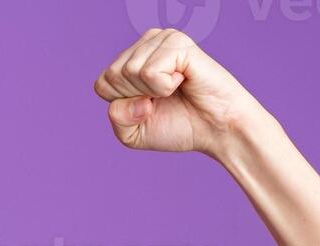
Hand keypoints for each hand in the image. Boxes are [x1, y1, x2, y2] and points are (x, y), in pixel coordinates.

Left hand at [92, 29, 269, 157]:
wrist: (217, 130)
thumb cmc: (180, 126)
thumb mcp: (133, 133)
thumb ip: (116, 117)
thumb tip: (134, 96)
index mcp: (132, 58)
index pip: (102, 84)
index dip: (124, 106)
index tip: (151, 107)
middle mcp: (146, 43)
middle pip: (112, 77)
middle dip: (136, 99)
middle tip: (166, 99)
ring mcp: (162, 39)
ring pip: (129, 72)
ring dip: (152, 93)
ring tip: (176, 89)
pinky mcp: (178, 43)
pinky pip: (149, 72)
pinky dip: (164, 87)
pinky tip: (183, 81)